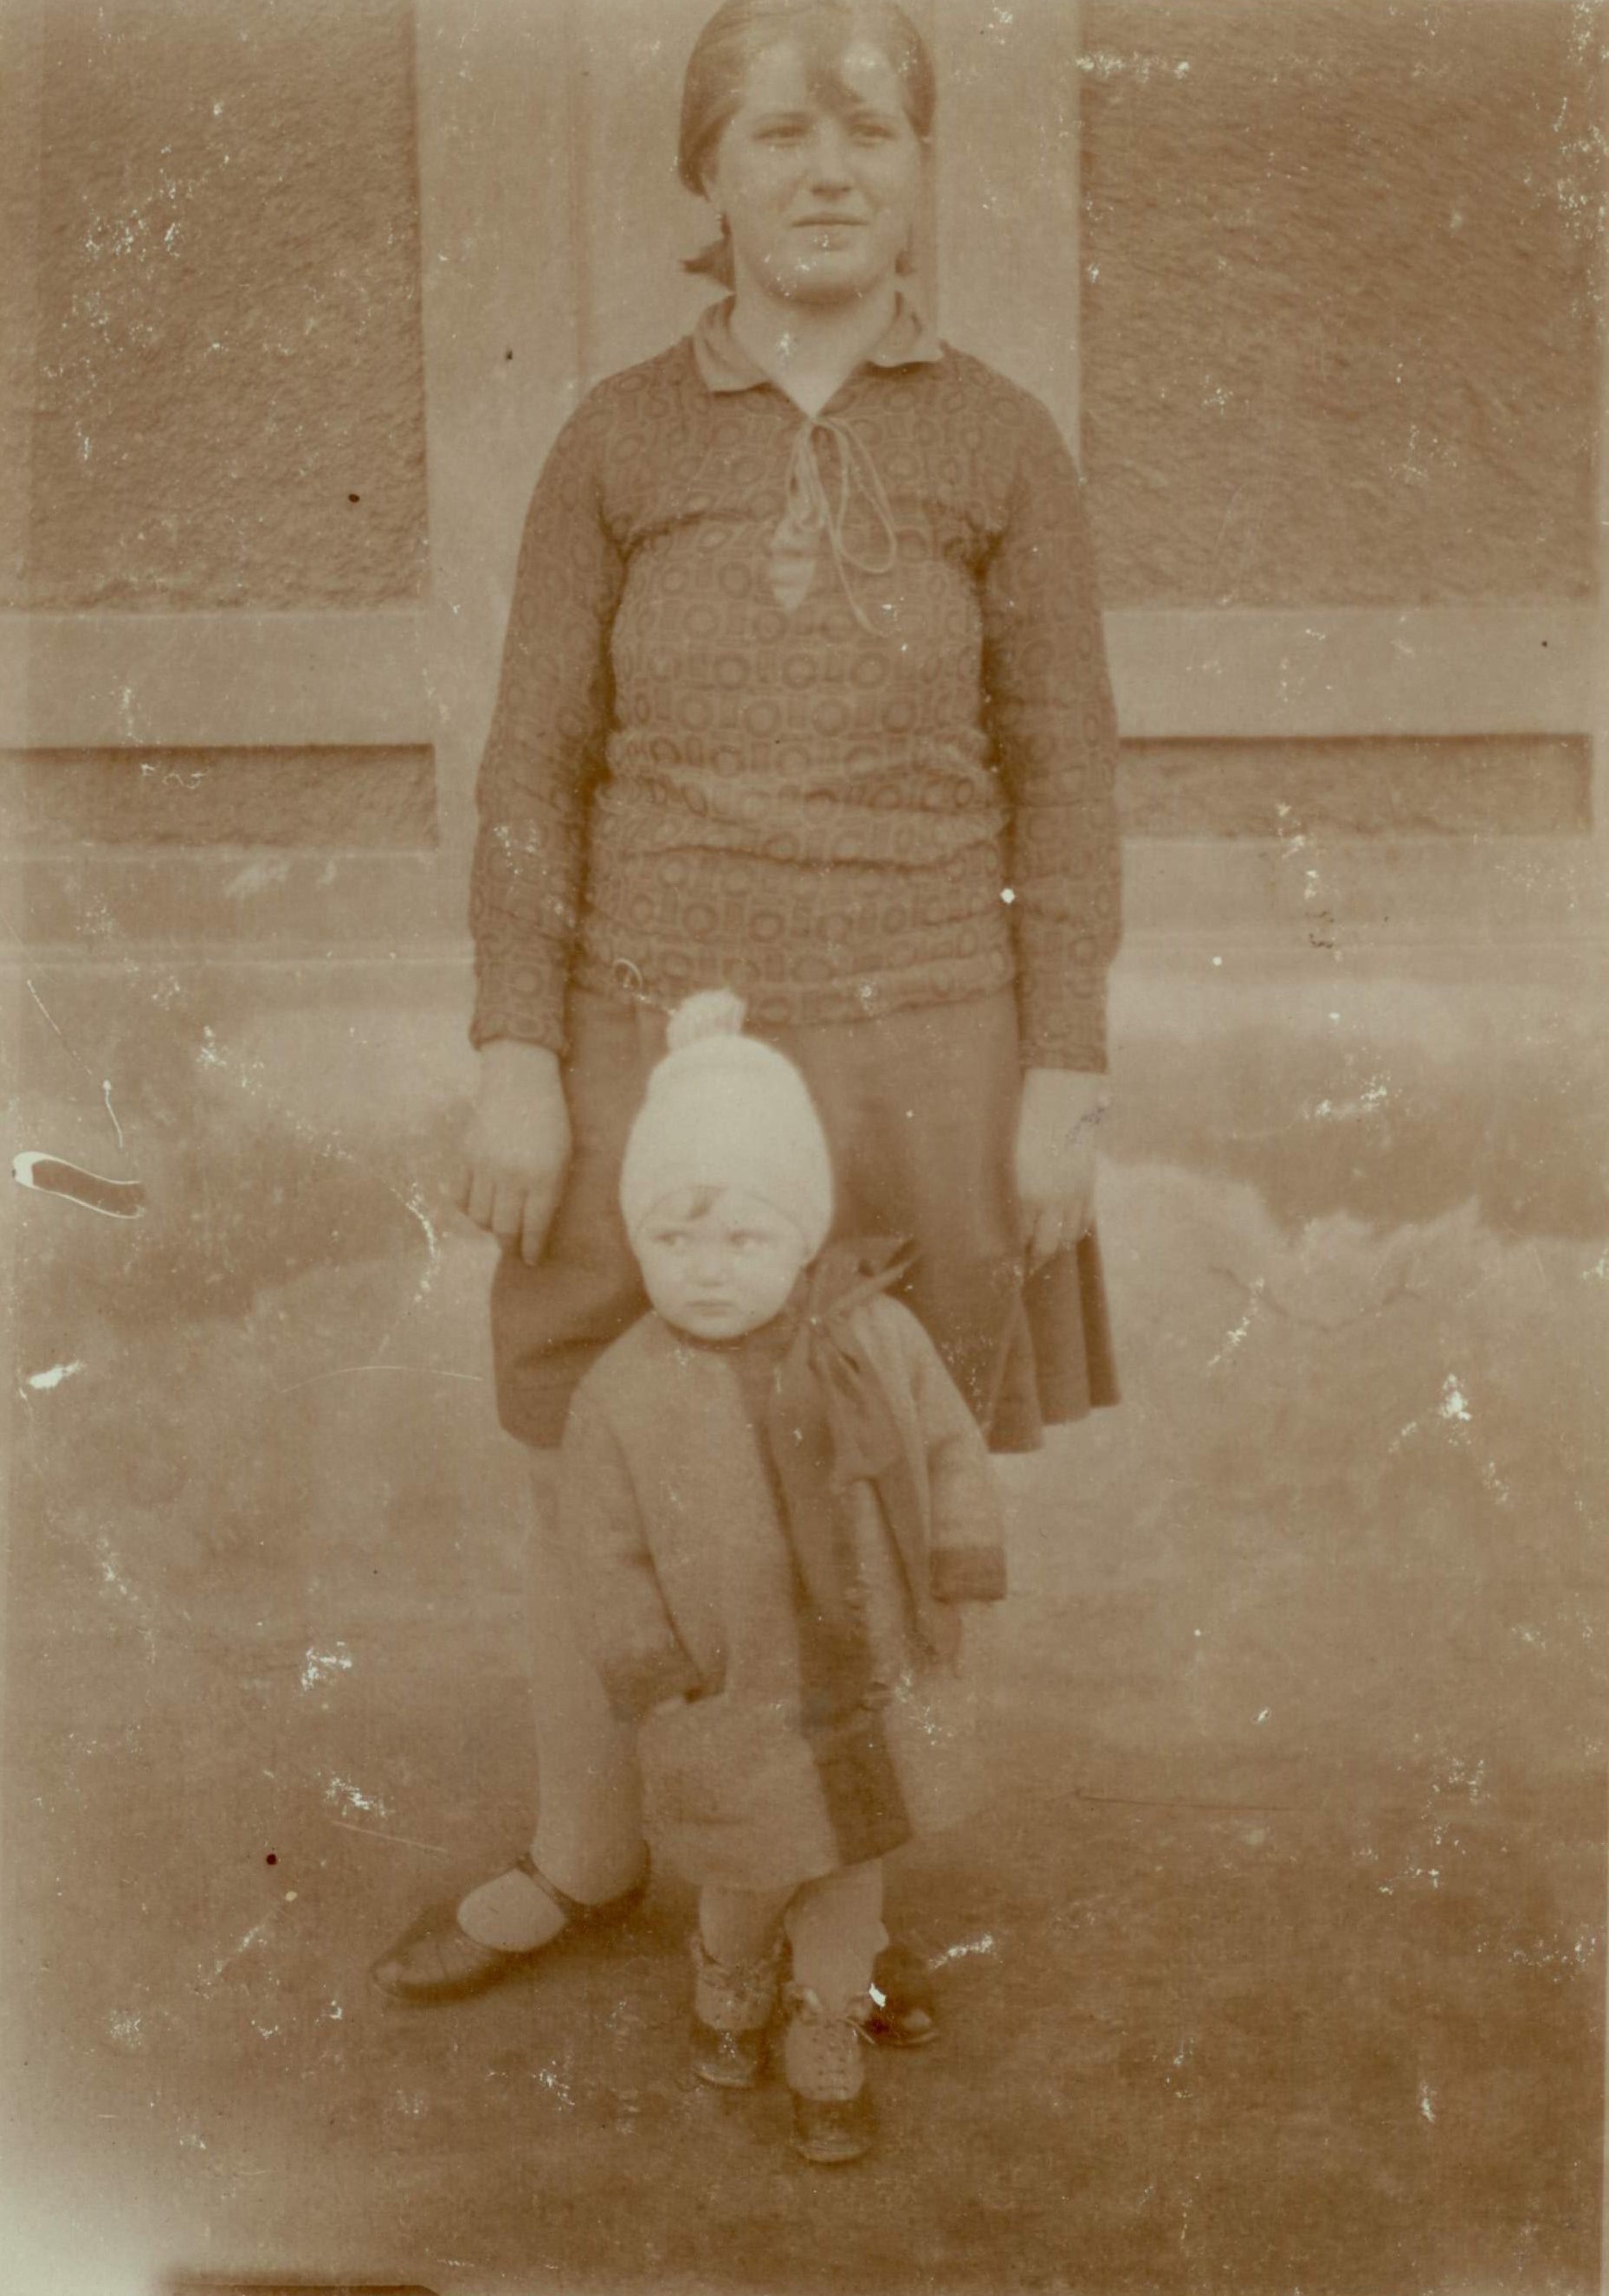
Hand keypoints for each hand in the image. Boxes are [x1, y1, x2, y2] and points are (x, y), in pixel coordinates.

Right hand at [455, 1039, 571, 1263]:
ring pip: (480, 1217)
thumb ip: (551, 1192)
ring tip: (498, 1226)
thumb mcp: (563, 1156)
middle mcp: (513, 1176)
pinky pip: (461, 1197)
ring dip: (489, 1228)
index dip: (532, 1250)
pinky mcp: (466, 1156)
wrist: (519, 1081)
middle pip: (504, 1229)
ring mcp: (486, 1166)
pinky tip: (480, 1207)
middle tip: (514, 1251)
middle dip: (510, 1247)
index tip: (532, 1260)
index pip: (534, 1228)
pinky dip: (469, 1209)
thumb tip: (534, 1228)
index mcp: (544, 1177)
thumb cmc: (550, 1120)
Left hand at [1013, 1066, 1107, 1271]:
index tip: (1007, 1261)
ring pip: (1068, 1236)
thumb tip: (1009, 1217)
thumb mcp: (1012, 1159)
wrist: (1063, 1099)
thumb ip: (1013, 1190)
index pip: (1020, 1236)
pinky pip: (1085, 1220)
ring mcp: (1075, 1193)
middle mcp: (1053, 1198)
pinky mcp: (1089, 1185)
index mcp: (1026, 1191)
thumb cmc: (1028, 1125)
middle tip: (1026, 1269)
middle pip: (1046, 1245)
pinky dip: (1075, 1232)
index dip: (1014, 1251)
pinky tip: (1066, 1235)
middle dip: (1035, 1261)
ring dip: (1055, 1248)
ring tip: (1044, 1254)